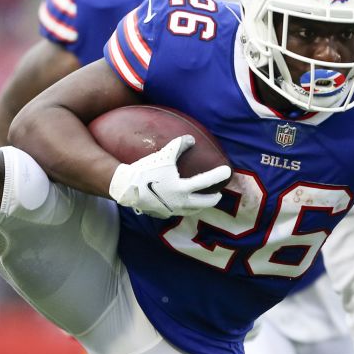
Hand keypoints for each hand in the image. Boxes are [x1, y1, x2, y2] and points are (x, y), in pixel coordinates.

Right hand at [107, 135, 230, 217]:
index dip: (218, 175)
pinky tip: (181, 204)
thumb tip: (191, 138)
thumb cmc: (145, 171)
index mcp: (183, 189)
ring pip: (192, 211)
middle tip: (218, 194)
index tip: (227, 172)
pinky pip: (177, 212)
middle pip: (204, 203)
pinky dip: (184, 208)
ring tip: (201, 201)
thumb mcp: (163, 156)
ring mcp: (172, 210)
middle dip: (213, 199)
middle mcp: (181, 203)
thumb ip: (178, 146)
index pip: (206, 182)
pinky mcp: (162, 214)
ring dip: (199, 206)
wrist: (126, 188)